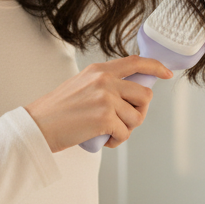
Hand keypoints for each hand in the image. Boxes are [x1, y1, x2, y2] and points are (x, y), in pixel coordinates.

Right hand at [24, 55, 172, 151]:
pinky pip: (125, 133)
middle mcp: (104, 81)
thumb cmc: (57, 111)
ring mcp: (105, 98)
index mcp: (99, 70)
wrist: (37, 126)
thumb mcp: (81, 85)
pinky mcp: (104, 118)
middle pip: (145, 95)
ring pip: (136, 118)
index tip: (167, 73)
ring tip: (107, 132)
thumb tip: (130, 94)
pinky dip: (116, 141)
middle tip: (124, 122)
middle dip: (140, 112)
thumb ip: (104, 84)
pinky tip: (102, 139)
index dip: (156, 67)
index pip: (136, 62)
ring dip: (126, 130)